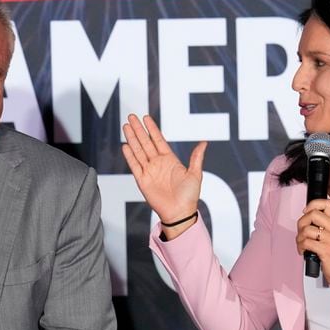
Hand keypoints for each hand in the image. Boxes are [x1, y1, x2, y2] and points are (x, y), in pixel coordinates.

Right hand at [122, 114, 206, 238]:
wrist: (180, 213)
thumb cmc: (189, 196)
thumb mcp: (195, 174)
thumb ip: (196, 158)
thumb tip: (204, 142)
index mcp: (170, 160)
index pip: (158, 140)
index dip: (152, 129)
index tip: (146, 117)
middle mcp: (158, 163)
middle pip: (145, 142)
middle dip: (138, 129)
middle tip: (131, 116)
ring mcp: (149, 171)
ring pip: (138, 151)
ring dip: (132, 138)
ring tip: (126, 126)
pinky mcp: (142, 181)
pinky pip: (134, 166)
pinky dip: (130, 156)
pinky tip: (125, 145)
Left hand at [296, 199, 329, 293]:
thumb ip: (328, 226)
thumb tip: (309, 220)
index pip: (326, 203)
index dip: (312, 205)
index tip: (306, 212)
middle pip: (313, 214)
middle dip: (301, 223)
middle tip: (302, 232)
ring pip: (307, 229)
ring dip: (299, 237)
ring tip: (302, 244)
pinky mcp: (326, 250)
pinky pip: (306, 242)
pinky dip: (301, 246)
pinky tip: (304, 251)